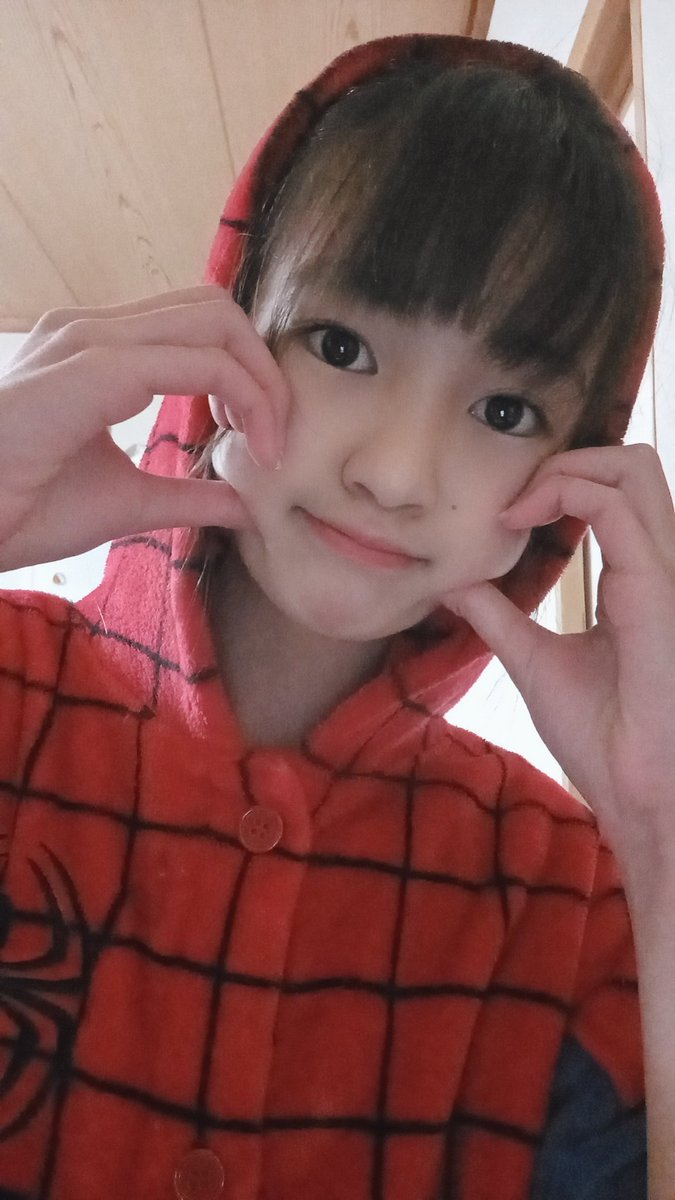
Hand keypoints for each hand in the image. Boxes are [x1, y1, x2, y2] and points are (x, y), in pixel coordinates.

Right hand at [0, 285, 289, 569]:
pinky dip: (243, 395)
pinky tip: (247, 442)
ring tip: (267, 441)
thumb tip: (246, 505)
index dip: (248, 375)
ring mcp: (92, 339)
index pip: (197, 327)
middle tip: (275, 434)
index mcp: (99, 352)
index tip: (261, 441)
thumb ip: (187, 495)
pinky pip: (197, 360)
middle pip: (216, 308)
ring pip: (215, 320)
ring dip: (261, 379)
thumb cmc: (21, 507)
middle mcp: (96, 330)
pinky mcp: (94, 366)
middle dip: (264, 366)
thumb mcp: (128, 500)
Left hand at [441, 444, 674, 873]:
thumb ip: (499, 616)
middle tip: (515, 501)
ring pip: (633, 467)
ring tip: (518, 508)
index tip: (505, 515)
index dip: (560, 481)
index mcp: (638, 578)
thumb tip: (454, 584)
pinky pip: (616, 505)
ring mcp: (664, 572)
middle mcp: (659, 564)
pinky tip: (521, 521)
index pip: (616, 492)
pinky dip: (564, 490)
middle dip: (567, 459)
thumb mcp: (533, 660)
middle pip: (633, 463)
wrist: (637, 791)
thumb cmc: (604, 737)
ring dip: (564, 468)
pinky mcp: (656, 587)